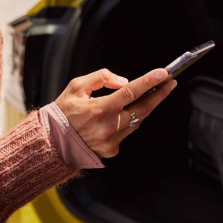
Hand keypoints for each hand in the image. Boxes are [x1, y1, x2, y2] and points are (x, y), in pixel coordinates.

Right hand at [54, 68, 176, 157]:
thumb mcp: (76, 86)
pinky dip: (128, 121)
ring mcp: (112, 141)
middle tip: (169, 83)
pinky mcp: (112, 150)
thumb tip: (124, 82)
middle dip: (159, 95)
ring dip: (144, 107)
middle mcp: (109, 127)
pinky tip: (125, 114)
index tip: (163, 73)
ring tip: (152, 94)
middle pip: (143, 109)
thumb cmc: (63, 112)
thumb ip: (101, 78)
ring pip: (137, 121)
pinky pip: (127, 132)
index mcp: (100, 109)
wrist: (52, 142)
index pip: (131, 92)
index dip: (149, 82)